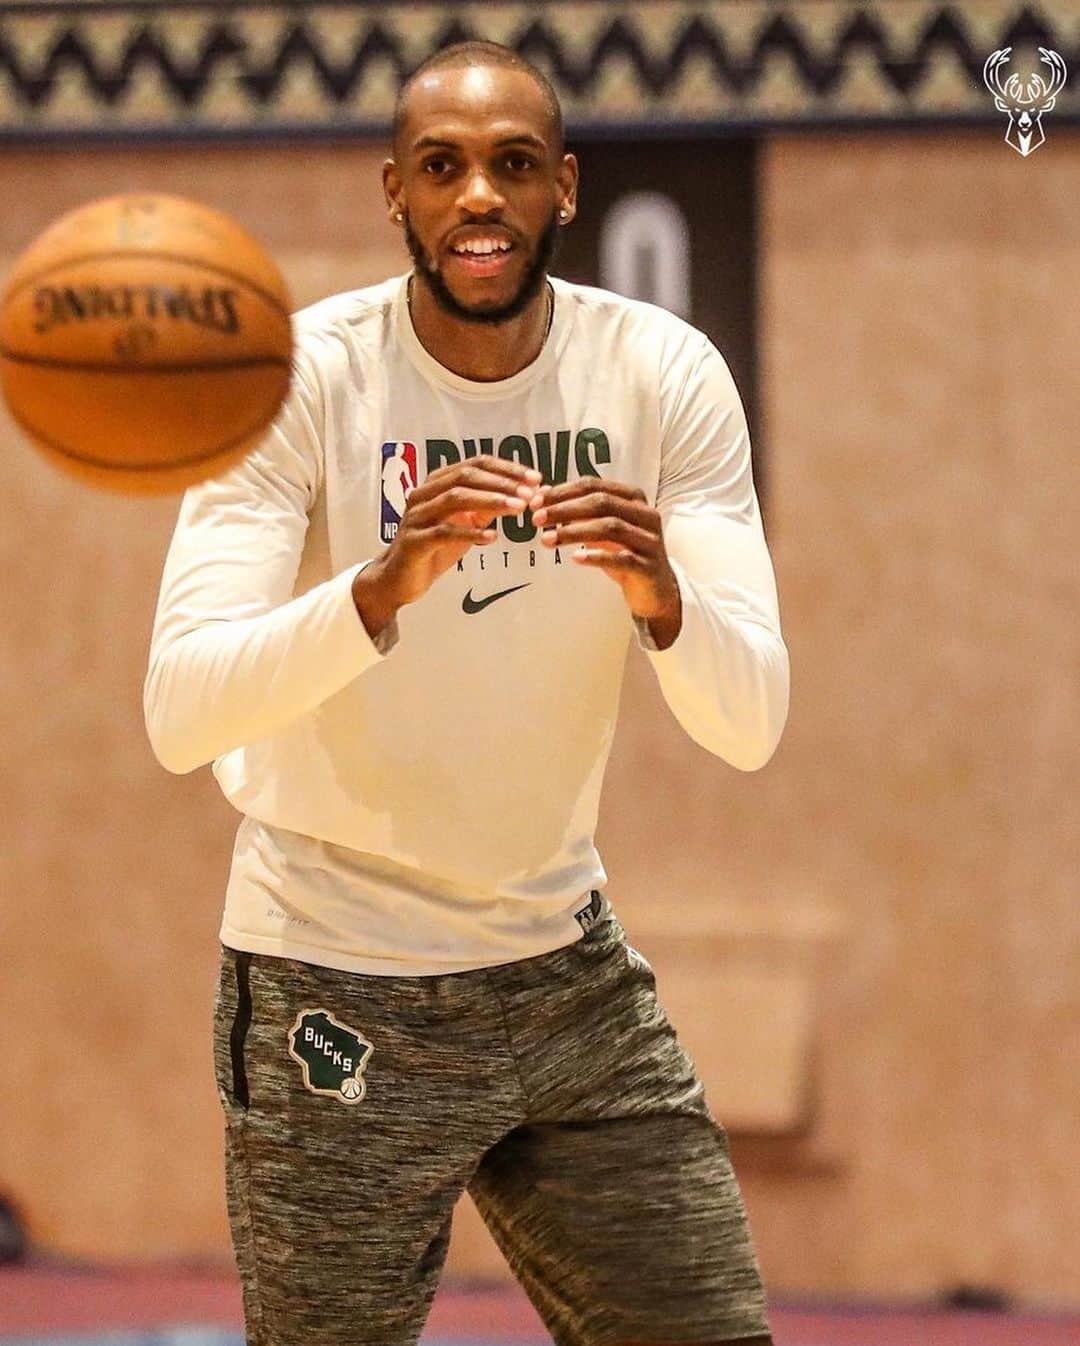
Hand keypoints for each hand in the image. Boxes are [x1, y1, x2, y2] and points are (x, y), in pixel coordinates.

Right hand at [354, 455, 540, 634]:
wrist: (399, 579)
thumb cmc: (434, 548)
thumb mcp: (465, 523)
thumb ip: (487, 508)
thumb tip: (524, 495)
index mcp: (437, 483)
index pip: (475, 464)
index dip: (506, 468)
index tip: (534, 478)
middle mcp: (424, 494)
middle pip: (466, 476)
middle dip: (502, 482)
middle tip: (530, 493)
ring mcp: (417, 516)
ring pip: (455, 498)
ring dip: (490, 501)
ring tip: (517, 508)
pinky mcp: (414, 541)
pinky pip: (444, 532)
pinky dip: (470, 533)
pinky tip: (492, 538)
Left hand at [529, 479, 681, 647]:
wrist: (656, 590)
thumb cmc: (625, 553)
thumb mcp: (601, 529)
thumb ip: (577, 511)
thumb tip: (542, 493)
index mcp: (633, 498)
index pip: (594, 485)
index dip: (563, 492)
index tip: (536, 502)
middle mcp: (645, 515)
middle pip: (601, 503)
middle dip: (565, 509)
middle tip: (537, 519)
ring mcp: (649, 540)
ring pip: (610, 527)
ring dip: (574, 531)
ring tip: (546, 540)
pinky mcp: (648, 566)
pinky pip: (621, 558)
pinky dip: (596, 556)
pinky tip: (574, 558)